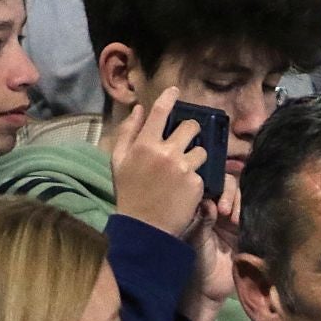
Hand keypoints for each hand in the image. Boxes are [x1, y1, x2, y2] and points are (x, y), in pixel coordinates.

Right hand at [111, 87, 207, 238]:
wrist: (143, 229)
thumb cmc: (129, 194)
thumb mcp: (118, 161)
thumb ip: (127, 132)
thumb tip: (139, 109)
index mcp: (145, 144)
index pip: (160, 112)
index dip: (169, 97)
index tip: (176, 91)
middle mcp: (166, 152)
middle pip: (191, 127)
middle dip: (191, 131)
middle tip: (187, 140)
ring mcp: (183, 168)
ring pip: (201, 151)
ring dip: (196, 157)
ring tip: (185, 170)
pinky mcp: (196, 184)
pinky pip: (201, 173)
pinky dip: (195, 180)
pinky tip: (185, 189)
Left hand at [181, 175, 239, 320]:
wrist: (208, 289)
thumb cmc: (195, 263)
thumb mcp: (195, 239)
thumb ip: (202, 220)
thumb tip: (209, 202)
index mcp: (202, 206)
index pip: (210, 182)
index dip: (214, 182)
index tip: (211, 194)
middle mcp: (218, 207)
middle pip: (229, 184)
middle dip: (227, 192)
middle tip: (222, 210)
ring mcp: (233, 217)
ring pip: (241, 195)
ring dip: (237, 202)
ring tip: (231, 219)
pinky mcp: (246, 227)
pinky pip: (250, 211)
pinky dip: (246, 211)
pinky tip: (238, 222)